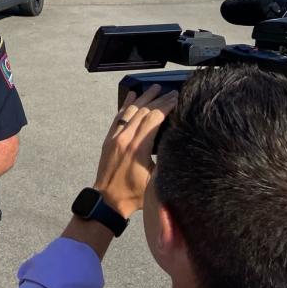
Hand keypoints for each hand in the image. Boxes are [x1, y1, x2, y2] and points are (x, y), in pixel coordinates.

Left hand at [93, 84, 177, 217]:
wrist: (107, 200)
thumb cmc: (134, 194)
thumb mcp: (156, 180)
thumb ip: (166, 162)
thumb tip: (178, 144)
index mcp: (138, 148)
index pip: (154, 118)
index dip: (166, 106)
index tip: (177, 98)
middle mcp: (125, 138)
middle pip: (144, 111)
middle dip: (159, 99)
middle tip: (171, 91)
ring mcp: (115, 137)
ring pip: (130, 111)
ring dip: (143, 97)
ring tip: (154, 87)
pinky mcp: (109, 139)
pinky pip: (118, 117)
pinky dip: (126, 104)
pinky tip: (132, 95)